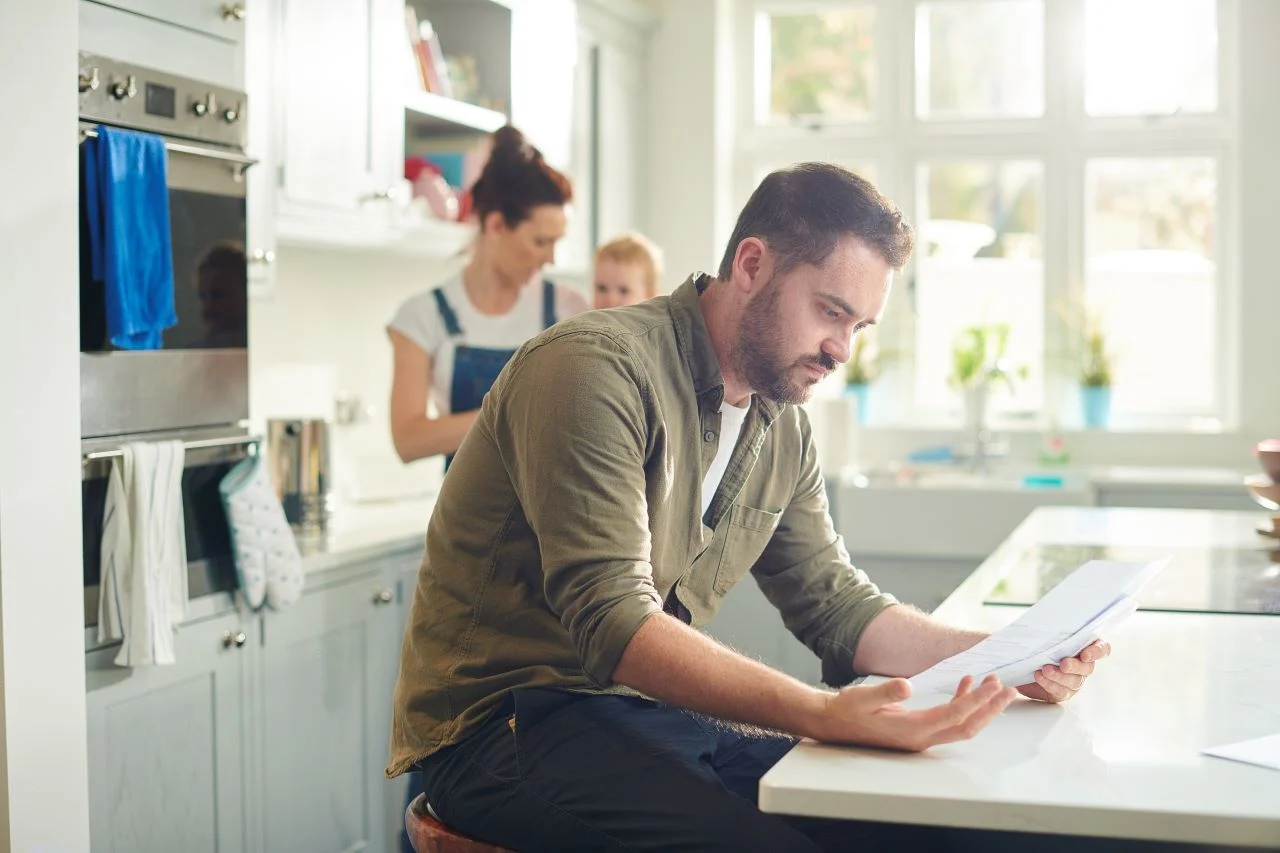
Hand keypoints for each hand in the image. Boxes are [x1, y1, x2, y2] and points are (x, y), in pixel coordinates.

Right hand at [813, 674, 1016, 752]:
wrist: (833, 723)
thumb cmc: (847, 710)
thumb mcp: (862, 697)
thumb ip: (885, 692)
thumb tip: (907, 685)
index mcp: (912, 730)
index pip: (954, 715)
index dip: (975, 700)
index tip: (992, 684)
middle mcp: (921, 738)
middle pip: (967, 727)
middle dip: (990, 709)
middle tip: (1008, 690)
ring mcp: (921, 737)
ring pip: (962, 726)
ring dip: (981, 708)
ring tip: (994, 686)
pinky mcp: (918, 732)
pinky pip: (949, 721)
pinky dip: (962, 704)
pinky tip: (965, 686)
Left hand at [1017, 639, 1111, 703]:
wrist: (1021, 663)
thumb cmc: (1037, 644)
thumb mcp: (1045, 634)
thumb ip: (1053, 630)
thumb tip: (1048, 621)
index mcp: (1085, 646)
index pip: (1102, 648)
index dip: (1097, 652)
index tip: (1085, 654)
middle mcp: (1084, 665)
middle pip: (1088, 667)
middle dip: (1075, 665)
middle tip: (1064, 664)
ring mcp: (1075, 680)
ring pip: (1075, 681)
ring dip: (1060, 676)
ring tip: (1045, 669)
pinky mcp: (1063, 692)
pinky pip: (1061, 691)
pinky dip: (1049, 683)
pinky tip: (1039, 676)